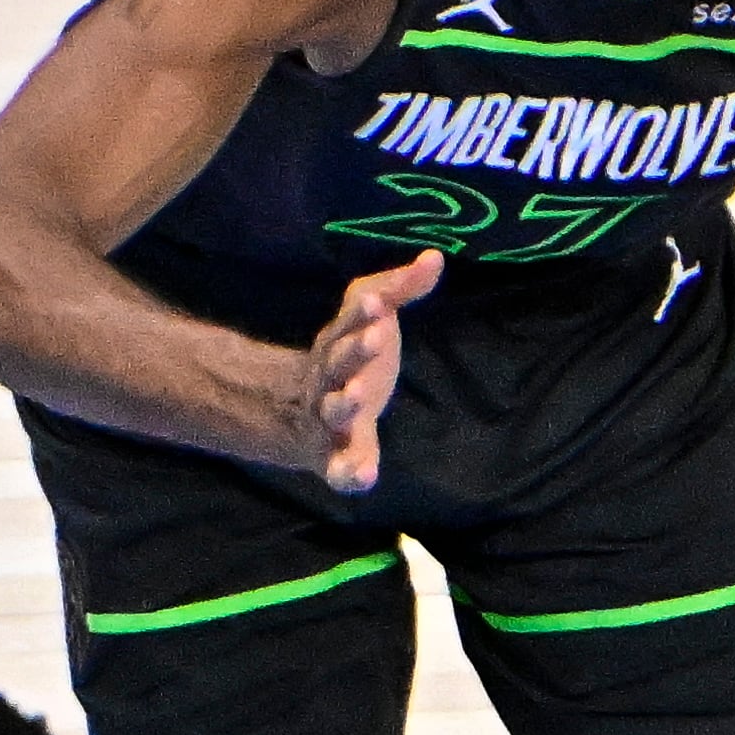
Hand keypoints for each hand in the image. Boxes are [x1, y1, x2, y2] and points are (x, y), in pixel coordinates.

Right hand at [302, 250, 439, 491]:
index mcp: (337, 344)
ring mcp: (330, 419)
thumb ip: (401, 289)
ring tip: (361, 394)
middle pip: (338, 363)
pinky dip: (350, 472)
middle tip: (377, 336)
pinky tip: (366, 477)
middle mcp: (330, 379)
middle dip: (356, 349)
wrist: (298, 413)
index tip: (377, 301)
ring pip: (334, 410)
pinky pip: (340, 467)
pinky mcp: (336, 456)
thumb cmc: (350, 356)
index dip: (361, 314)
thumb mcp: (372, 317)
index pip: (347, 325)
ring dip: (346, 401)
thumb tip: (436, 257)